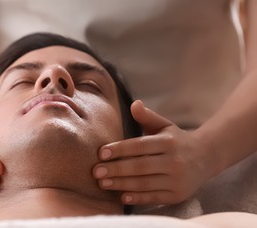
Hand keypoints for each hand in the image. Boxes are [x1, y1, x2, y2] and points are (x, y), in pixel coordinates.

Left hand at [93, 100, 211, 204]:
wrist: (207, 157)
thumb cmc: (177, 140)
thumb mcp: (165, 125)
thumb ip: (147, 116)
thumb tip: (134, 104)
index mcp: (168, 142)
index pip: (140, 145)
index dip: (120, 149)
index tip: (101, 153)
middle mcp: (174, 161)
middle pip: (140, 166)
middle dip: (116, 169)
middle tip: (96, 171)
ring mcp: (177, 180)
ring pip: (145, 183)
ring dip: (121, 184)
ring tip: (102, 183)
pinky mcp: (178, 195)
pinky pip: (154, 197)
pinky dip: (137, 197)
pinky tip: (122, 196)